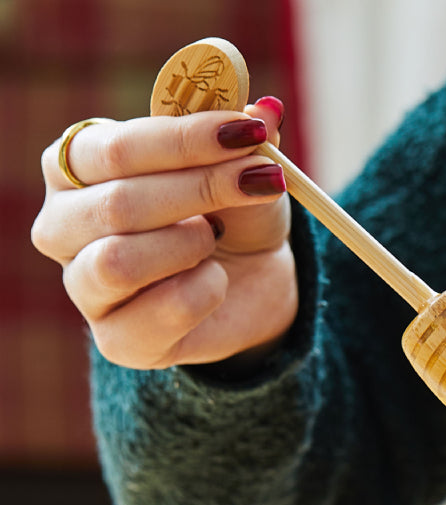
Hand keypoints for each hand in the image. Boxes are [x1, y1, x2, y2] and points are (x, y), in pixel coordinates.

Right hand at [30, 103, 296, 368]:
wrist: (252, 288)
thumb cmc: (232, 216)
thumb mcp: (243, 168)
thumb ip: (243, 137)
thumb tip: (266, 109)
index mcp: (76, 165)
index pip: (115, 148)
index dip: (184, 139)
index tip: (248, 133)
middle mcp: (63, 224)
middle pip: (117, 203)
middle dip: (200, 190)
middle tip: (260, 181)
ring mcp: (84, 286)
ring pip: (118, 262)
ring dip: (189, 246)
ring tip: (216, 240)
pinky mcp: (117, 339)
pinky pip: (158, 312)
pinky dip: (203, 292)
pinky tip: (215, 283)